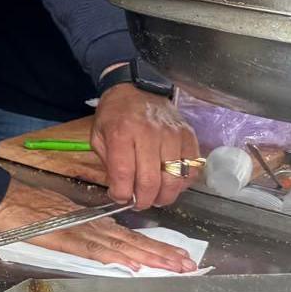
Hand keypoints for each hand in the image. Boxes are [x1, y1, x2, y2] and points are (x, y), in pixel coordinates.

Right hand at [0, 181, 196, 272]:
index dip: (155, 247)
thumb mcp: (60, 219)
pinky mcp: (63, 237)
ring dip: (148, 256)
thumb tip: (107, 241)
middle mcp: (91, 225)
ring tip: (173, 265)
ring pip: (120, 245)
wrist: (0, 197)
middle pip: (132, 241)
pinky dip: (113, 256)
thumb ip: (83, 229)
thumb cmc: (25, 207)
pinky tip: (130, 264)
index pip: (129, 237)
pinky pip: (92, 249)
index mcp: (91, 222)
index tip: (178, 256)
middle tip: (189, 264)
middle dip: (162, 253)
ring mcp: (78, 230)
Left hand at [91, 81, 198, 208]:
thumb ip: (107, 163)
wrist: (135, 88)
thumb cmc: (114, 114)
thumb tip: (120, 191)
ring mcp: (172, 135)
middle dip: (144, 200)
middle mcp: (149, 134)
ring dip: (165, 196)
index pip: (123, 173)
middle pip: (151, 180)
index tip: (119, 198)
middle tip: (139, 203)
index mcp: (121, 133)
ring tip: (156, 198)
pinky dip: (183, 183)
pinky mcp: (189, 136)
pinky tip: (171, 183)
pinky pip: (192, 169)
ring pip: (174, 179)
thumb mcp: (98, 135)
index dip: (121, 194)